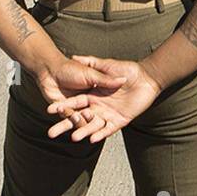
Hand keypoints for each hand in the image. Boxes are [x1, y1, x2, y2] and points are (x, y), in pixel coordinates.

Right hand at [45, 57, 162, 143]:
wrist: (146, 78)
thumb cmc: (128, 70)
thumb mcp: (107, 65)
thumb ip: (92, 63)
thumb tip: (74, 56)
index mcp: (92, 95)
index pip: (74, 103)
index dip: (62, 107)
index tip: (49, 110)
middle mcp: (97, 106)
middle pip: (78, 118)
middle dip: (65, 125)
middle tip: (51, 133)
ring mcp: (108, 114)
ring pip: (92, 125)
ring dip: (83, 132)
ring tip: (73, 138)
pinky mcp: (120, 120)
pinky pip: (108, 129)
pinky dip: (101, 133)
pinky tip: (92, 139)